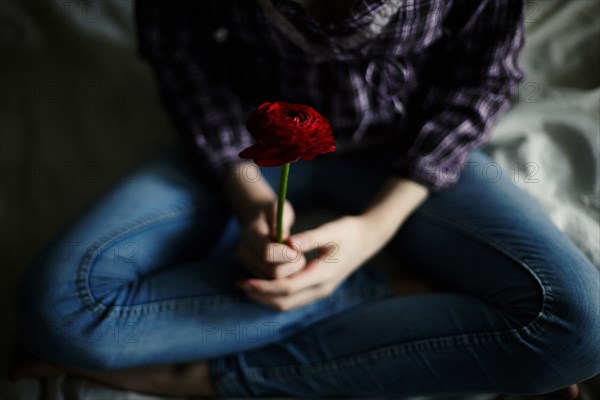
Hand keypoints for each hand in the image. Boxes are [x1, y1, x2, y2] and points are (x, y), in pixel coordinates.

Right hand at [237, 199, 306, 278]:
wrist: (257, 217)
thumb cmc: (272, 211)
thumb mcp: (278, 209)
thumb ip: (281, 225)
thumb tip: (287, 241)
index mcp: (252, 234)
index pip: (268, 252)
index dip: (287, 254)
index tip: (297, 248)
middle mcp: (246, 252)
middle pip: (273, 272)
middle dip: (292, 266)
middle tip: (299, 254)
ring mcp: (249, 265)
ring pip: (274, 281)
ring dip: (290, 273)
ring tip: (295, 258)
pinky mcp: (255, 273)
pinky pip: (274, 283)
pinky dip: (286, 277)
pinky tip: (291, 265)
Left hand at [238, 215, 382, 310]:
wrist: (367, 239)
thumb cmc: (348, 231)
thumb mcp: (331, 230)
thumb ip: (310, 238)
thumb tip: (288, 243)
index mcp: (323, 274)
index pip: (287, 287)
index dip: (264, 286)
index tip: (245, 280)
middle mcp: (321, 288)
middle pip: (284, 302)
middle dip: (261, 295)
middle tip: (240, 284)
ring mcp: (321, 291)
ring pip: (288, 304)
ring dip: (266, 298)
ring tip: (246, 285)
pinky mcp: (318, 289)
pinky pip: (293, 299)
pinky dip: (276, 295)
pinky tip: (263, 284)